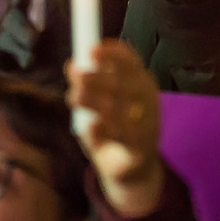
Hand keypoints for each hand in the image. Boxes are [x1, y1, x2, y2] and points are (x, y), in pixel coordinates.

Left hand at [66, 39, 163, 216]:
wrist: (130, 169)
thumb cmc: (113, 127)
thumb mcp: (97, 103)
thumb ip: (86, 84)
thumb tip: (71, 65)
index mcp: (140, 81)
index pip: (131, 61)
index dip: (112, 53)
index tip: (91, 50)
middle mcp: (148, 99)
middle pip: (124, 83)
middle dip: (98, 78)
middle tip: (76, 78)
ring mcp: (148, 123)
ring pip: (119, 108)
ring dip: (93, 100)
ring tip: (73, 98)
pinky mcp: (141, 147)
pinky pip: (121, 136)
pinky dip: (103, 129)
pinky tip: (91, 126)